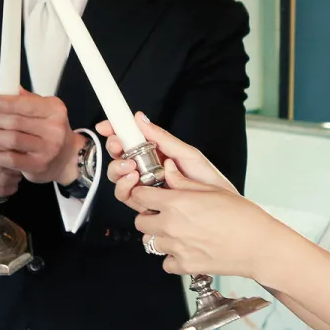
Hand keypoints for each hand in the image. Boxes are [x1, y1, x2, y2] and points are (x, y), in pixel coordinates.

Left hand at [0, 92, 81, 185]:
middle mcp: (54, 128)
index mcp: (55, 109)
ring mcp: (48, 148)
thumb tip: (9, 86)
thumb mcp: (44, 111)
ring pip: (12, 140)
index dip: (6, 103)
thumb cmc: (50, 131)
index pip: (27, 104)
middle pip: (16, 122)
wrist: (66, 159)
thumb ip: (27, 100)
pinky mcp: (39, 165)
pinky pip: (12, 160)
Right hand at [0, 119, 21, 201]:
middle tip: (22, 163)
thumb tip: (19, 122)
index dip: (16, 145)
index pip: (2, 137)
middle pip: (3, 157)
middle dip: (17, 162)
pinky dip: (8, 189)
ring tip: (17, 175)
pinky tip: (10, 185)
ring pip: (2, 176)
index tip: (24, 148)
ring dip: (14, 178)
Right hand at [98, 112, 235, 211]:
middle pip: (118, 158)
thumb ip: (163, 138)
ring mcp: (145, 189)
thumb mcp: (188, 155)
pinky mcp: (145, 206)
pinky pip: (126, 196)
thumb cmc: (210, 183)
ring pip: (118, 178)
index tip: (106, 125)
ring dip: (117, 169)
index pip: (129, 140)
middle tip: (120, 146)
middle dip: (114, 149)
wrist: (223, 211)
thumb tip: (140, 118)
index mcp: (156, 155)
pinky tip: (134, 180)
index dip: (114, 131)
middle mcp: (146, 171)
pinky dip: (124, 186)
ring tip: (131, 166)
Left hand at [129, 179, 292, 281]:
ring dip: (160, 236)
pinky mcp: (184, 266)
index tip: (150, 195)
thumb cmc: (243, 216)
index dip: (145, 193)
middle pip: (140, 220)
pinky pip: (165, 263)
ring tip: (179, 233)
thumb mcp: (212, 190)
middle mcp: (171, 225)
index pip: (140, 195)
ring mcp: (176, 248)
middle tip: (165, 214)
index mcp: (176, 203)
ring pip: (150, 242)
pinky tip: (186, 250)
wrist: (260, 247)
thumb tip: (168, 170)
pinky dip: (172, 258)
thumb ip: (183, 182)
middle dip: (149, 216)